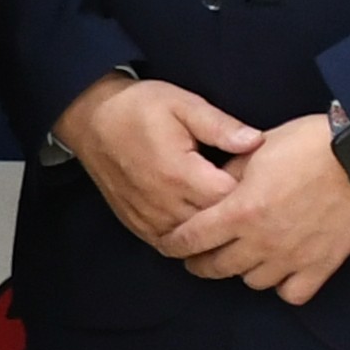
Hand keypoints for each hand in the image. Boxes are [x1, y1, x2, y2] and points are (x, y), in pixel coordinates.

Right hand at [58, 73, 255, 247]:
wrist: (91, 120)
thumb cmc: (139, 108)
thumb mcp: (184, 104)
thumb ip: (221, 126)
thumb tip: (256, 141)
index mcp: (180, 173)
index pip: (231, 200)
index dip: (251, 191)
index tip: (258, 179)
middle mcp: (164, 203)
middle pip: (216, 226)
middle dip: (235, 214)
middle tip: (248, 196)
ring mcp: (149, 219)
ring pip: (195, 242)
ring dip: (212, 230)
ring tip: (225, 210)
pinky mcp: (138, 225)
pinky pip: (172, 245)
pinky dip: (189, 239)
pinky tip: (199, 222)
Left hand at [149, 108, 349, 304]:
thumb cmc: (307, 144)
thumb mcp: (255, 150)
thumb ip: (228, 176)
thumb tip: (209, 190)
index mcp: (240, 210)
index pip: (191, 239)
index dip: (174, 244)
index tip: (169, 245)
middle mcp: (262, 241)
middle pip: (216, 268)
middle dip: (200, 263)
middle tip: (198, 257)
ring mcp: (292, 257)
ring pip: (252, 282)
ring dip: (243, 271)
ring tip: (244, 258)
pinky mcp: (322, 266)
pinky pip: (292, 294)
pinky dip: (283, 286)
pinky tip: (281, 271)